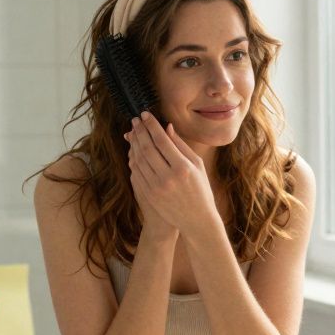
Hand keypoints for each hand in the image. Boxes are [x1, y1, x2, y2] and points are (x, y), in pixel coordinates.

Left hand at [123, 111, 218, 236]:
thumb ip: (181, 146)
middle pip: (147, 148)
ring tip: (133, 132)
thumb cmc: (201, 189)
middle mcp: (168, 177)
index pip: (162, 141)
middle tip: (135, 120)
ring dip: (134, 144)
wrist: (196, 219)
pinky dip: (133, 159)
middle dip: (140, 131)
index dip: (151, 126)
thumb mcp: (197, 166)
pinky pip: (136, 173)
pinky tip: (133, 150)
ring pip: (139, 160)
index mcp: (183, 167)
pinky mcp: (149, 195)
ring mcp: (156, 188)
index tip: (145, 115)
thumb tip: (167, 127)